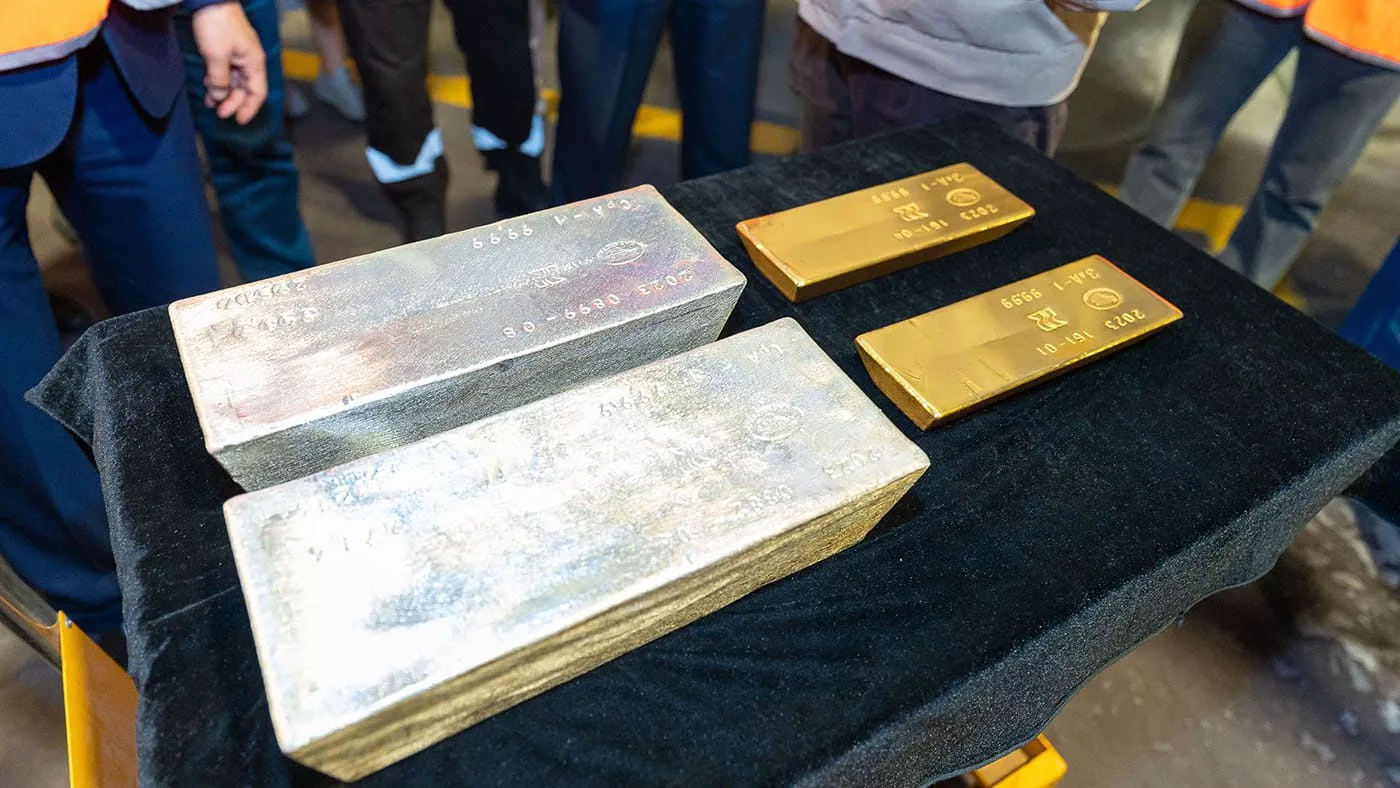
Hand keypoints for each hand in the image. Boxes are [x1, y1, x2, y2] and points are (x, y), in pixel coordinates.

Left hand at [191, 2, 266, 124]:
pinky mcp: (228, 50)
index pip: (258, 93)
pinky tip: (209, 86)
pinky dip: (218, 81)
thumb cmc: (217, 27)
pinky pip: (227, 71)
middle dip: (233, 102)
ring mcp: (239, 55)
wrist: (210, 0)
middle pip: (245, 89)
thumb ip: (219, 80)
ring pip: (234, 81)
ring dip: (223, 93)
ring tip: (210, 102)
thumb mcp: (216, 57)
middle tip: (219, 113)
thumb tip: (219, 97)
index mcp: (254, 63)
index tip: (238, 120)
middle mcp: (250, 61)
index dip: (249, 109)